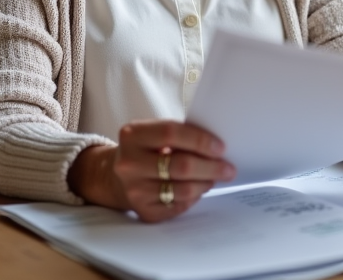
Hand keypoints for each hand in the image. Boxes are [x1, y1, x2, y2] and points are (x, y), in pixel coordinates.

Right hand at [68, 119, 235, 221]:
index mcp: (132, 135)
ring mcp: (134, 189)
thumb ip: (179, 135)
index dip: (200, 140)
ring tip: (215, 177)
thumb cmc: (145, 150)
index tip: (220, 146)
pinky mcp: (143, 210)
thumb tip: (216, 147)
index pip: (171, 133)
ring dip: (205, 183)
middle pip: (181, 165)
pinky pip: (178, 206)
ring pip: (183, 189)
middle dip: (211, 167)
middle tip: (228, 168)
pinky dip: (193, 197)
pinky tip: (198, 189)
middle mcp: (129, 163)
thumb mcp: (153, 134)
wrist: (114, 176)